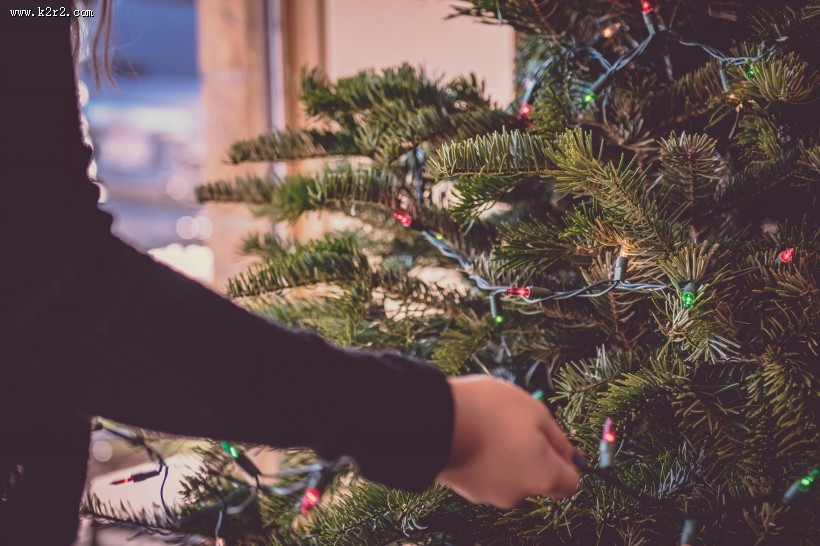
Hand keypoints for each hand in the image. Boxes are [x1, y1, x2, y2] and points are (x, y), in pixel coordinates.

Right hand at [436, 376, 579, 508]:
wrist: (433, 421)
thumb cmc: (490, 411)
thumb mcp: (534, 410)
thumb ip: (557, 437)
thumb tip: (572, 455)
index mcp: (543, 475)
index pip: (570, 483)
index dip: (568, 462)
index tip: (555, 441)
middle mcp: (519, 493)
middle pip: (537, 478)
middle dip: (532, 455)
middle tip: (516, 424)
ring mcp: (489, 495)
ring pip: (509, 476)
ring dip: (505, 455)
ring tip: (488, 426)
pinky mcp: (465, 490)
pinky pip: (485, 474)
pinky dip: (483, 459)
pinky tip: (472, 435)